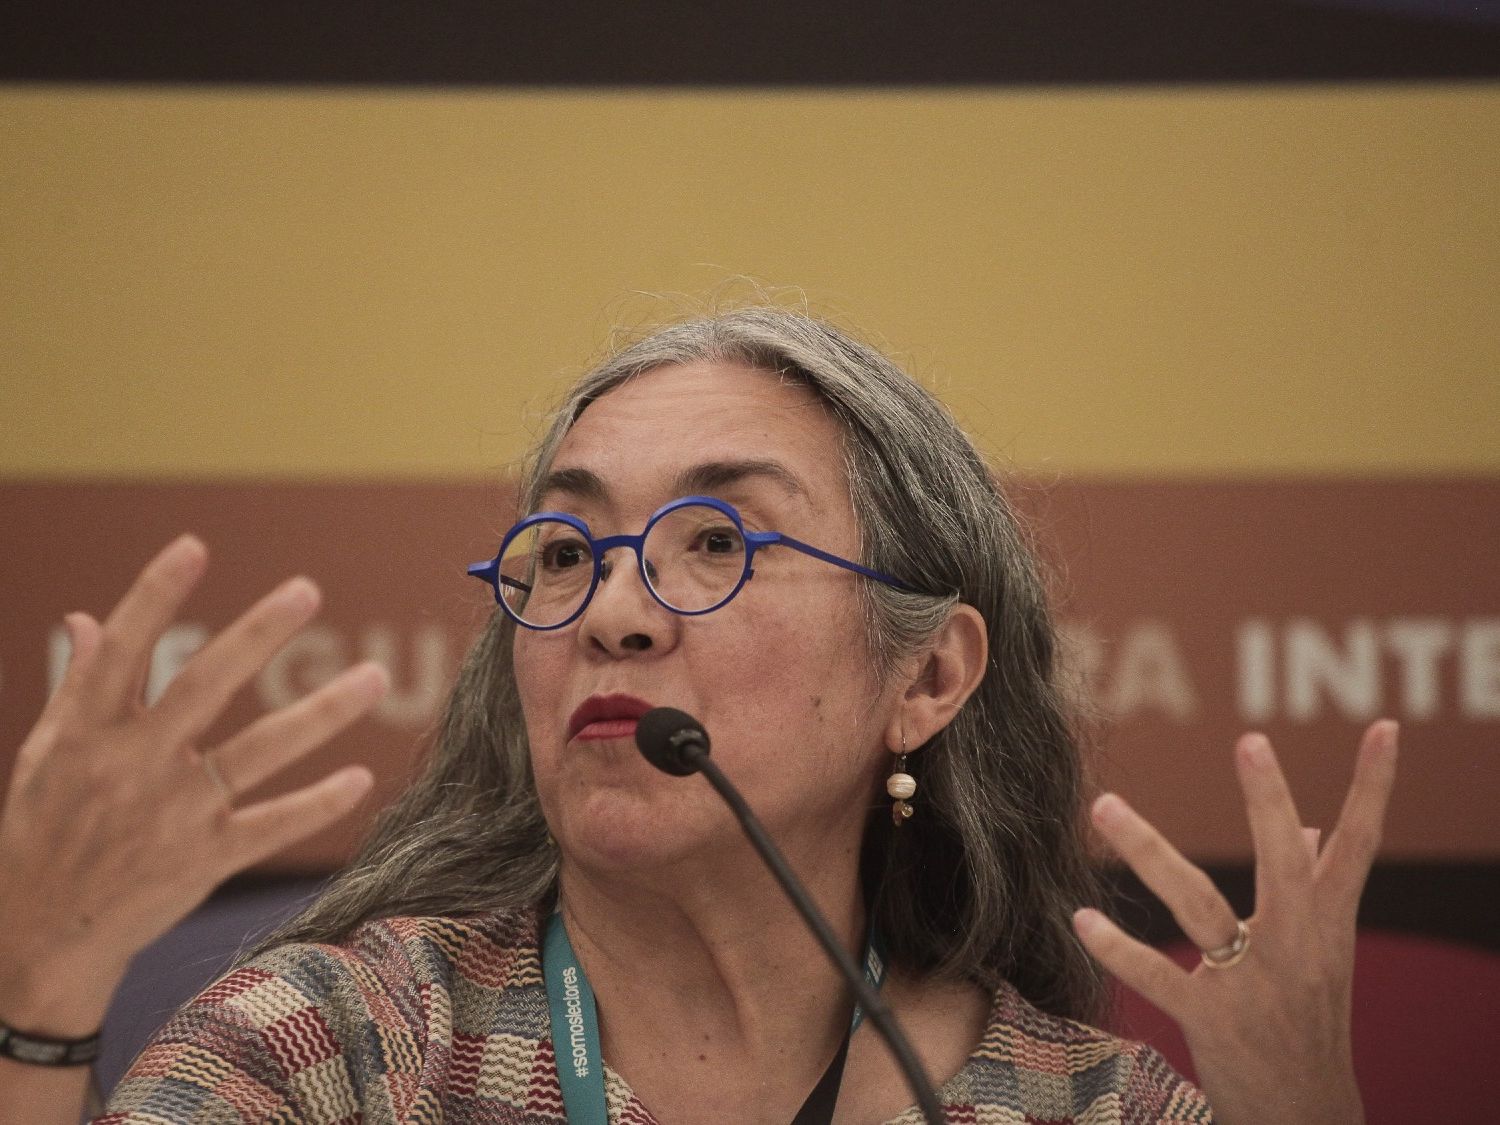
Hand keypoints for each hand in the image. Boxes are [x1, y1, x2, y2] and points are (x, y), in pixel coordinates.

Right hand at [0, 536, 386, 1036]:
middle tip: (307, 590)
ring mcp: (173, 814)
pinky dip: (316, 804)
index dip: (154, 596)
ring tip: (374, 677)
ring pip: (257, 754)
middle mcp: (132, 767)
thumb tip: (85, 616)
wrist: (39, 938)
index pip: (122, 651)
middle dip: (256, 637)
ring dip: (320, 714)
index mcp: (86, 733)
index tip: (194, 546)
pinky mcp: (204, 859)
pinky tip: (360, 780)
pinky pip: (271, 826)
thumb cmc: (43, 833)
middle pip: (203, 689)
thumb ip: (78, 686)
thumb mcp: (45, 755)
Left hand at [1072, 722, 1398, 1124]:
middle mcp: (1296, 945)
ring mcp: (1253, 983)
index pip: (1360, 844)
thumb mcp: (1325, 954)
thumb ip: (1318, 889)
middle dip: (1269, 801)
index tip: (1385, 727)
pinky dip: (1119, 948)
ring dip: (1149, 852)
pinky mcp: (1212, 1020)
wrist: (1309, 1117)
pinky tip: (1083, 918)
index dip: (1374, 786)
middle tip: (1251, 739)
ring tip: (1104, 805)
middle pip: (1285, 862)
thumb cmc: (1311, 1022)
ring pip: (1199, 905)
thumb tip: (1315, 827)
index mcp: (1328, 923)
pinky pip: (1159, 976)